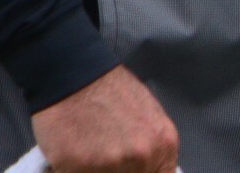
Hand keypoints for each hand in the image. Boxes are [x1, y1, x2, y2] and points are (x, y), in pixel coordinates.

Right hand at [31, 65, 177, 172]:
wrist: (75, 75)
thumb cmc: (111, 92)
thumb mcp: (149, 117)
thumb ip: (152, 146)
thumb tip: (149, 168)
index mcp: (165, 143)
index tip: (132, 169)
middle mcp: (144, 156)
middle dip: (118, 172)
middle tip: (105, 158)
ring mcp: (113, 163)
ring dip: (96, 171)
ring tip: (90, 154)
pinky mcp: (80, 167)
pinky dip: (74, 170)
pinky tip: (74, 154)